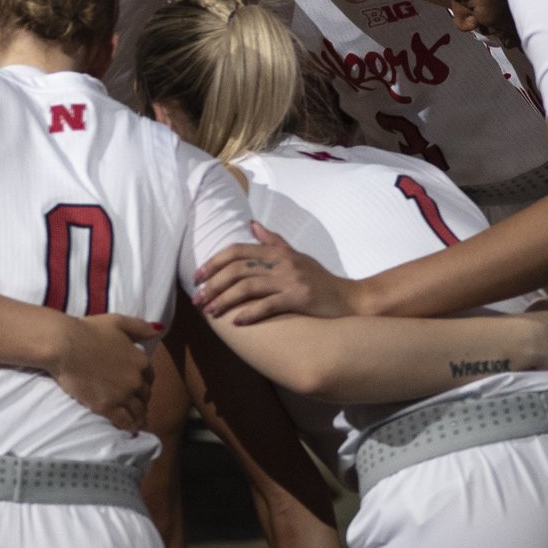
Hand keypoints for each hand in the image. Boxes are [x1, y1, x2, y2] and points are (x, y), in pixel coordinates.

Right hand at [47, 312, 159, 430]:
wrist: (65, 345)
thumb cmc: (88, 330)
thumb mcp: (117, 322)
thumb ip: (140, 327)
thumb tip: (158, 329)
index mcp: (140, 360)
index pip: (150, 377)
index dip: (144, 382)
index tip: (139, 387)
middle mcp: (136, 380)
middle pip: (145, 395)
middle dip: (142, 400)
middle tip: (136, 405)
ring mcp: (123, 395)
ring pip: (138, 411)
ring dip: (138, 416)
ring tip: (135, 421)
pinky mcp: (108, 407)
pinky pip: (125, 421)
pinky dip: (129, 426)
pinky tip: (129, 428)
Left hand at [195, 223, 351, 324]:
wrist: (350, 299)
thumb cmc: (320, 280)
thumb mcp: (297, 255)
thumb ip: (273, 241)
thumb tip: (252, 224)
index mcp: (277, 252)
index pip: (236, 251)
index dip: (213, 263)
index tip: (197, 277)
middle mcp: (281, 262)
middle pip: (237, 269)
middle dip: (213, 285)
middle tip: (198, 301)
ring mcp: (291, 280)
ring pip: (248, 286)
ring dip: (225, 300)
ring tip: (211, 313)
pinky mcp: (300, 298)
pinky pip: (269, 305)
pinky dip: (250, 313)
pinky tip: (237, 323)